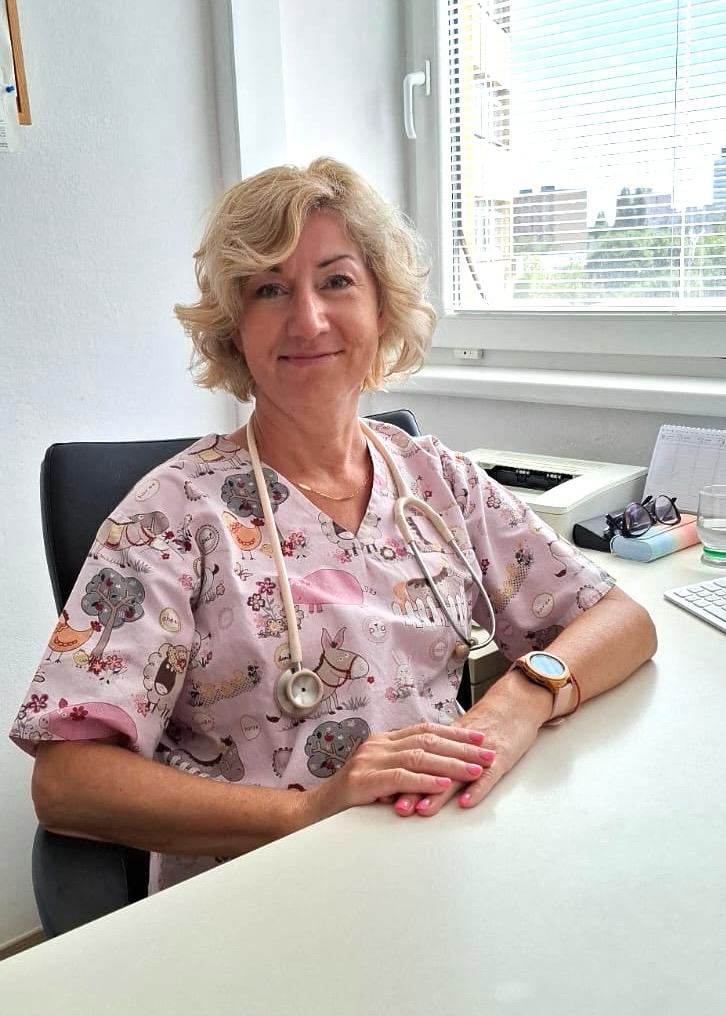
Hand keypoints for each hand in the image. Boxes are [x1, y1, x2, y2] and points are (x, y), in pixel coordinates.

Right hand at [306, 722, 494, 823]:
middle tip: (488, 752)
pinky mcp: (363, 780)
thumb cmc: (351, 799)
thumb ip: (405, 772)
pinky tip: (444, 783)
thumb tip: (442, 772)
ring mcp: (369, 760)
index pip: (425, 730)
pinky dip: (425, 780)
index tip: (480, 737)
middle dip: (462, 746)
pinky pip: (400, 777)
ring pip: (418, 756)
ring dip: (451, 763)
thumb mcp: (382, 779)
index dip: (455, 733)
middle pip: (427, 740)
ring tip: (475, 768)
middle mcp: (377, 745)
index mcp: (383, 741)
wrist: (314, 811)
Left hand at [392, 671, 548, 817]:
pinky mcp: (502, 758)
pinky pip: (489, 776)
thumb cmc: (488, 724)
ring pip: (456, 773)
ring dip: (438, 793)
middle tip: (396, 804)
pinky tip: (465, 803)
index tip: (384, 792)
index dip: (401, 776)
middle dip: (412, 787)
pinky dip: (477, 790)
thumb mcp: (456, 738)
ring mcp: (480, 752)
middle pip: (432, 766)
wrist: (516, 703)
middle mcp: (459, 745)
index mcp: (445, 740)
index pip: (417, 759)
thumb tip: (411, 770)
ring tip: (423, 809)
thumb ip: (437, 752)